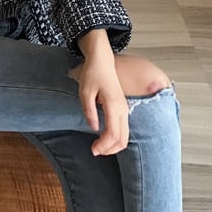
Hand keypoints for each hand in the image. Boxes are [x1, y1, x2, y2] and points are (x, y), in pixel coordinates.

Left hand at [77, 30, 129, 155]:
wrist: (102, 59)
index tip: (92, 149)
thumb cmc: (92, 73)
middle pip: (123, 139)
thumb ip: (89, 111)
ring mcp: (125, 108)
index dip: (103, 146)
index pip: (113, 134)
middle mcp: (123, 109)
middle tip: (95, 151)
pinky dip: (116, 138)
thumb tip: (94, 128)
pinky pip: (124, 129)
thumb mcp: (85, 91)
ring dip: (114, 145)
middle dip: (110, 150)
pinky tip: (104, 137)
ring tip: (99, 146)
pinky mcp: (123, 108)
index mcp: (113, 105)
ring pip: (125, 135)